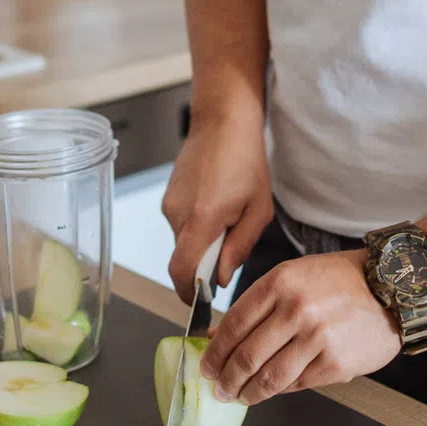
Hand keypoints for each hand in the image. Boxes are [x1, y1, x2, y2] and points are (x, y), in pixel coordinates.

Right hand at [161, 118, 272, 303]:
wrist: (223, 120)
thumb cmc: (246, 160)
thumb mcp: (258, 209)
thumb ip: (239, 248)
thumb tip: (220, 278)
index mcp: (202, 219)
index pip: (181, 271)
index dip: (188, 294)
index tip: (200, 305)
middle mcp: (177, 214)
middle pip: (183, 259)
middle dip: (204, 265)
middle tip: (231, 250)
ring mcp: (169, 204)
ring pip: (182, 242)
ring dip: (203, 243)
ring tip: (229, 218)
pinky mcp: (168, 197)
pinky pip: (181, 225)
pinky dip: (198, 227)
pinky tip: (218, 206)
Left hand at [201, 250, 400, 404]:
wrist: (392, 288)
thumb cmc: (339, 281)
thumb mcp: (293, 276)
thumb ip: (257, 305)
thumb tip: (217, 335)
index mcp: (280, 282)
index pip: (234, 324)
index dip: (215, 351)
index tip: (207, 366)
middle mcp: (296, 309)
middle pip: (246, 356)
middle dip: (227, 380)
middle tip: (220, 389)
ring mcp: (317, 338)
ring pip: (269, 378)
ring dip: (249, 393)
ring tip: (241, 397)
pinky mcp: (335, 364)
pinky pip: (297, 384)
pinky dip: (281, 390)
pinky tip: (274, 389)